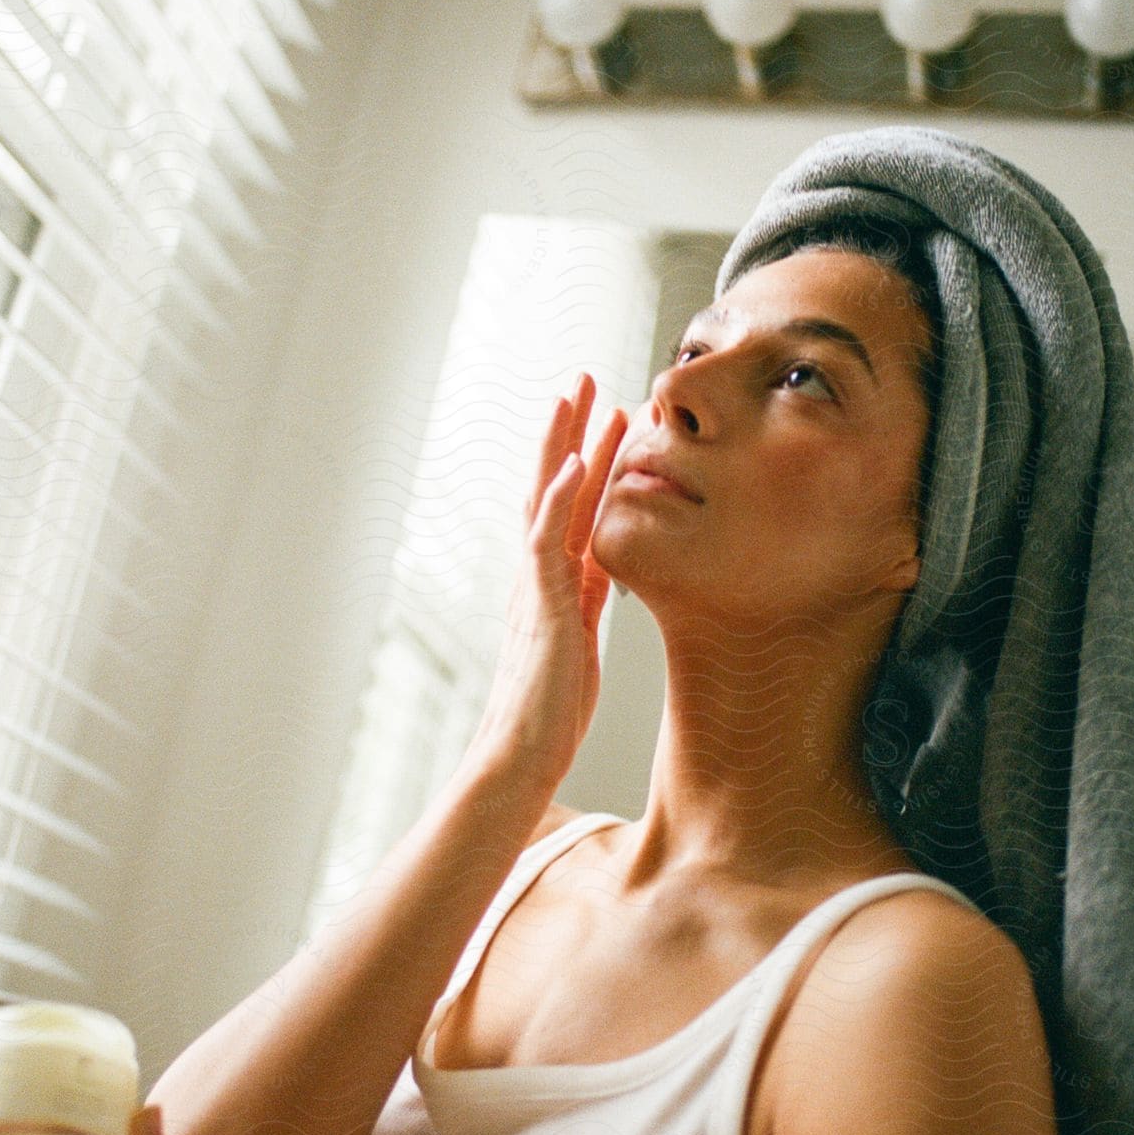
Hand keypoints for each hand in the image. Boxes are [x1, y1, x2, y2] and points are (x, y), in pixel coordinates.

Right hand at [469, 372, 628, 783]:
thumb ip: (589, 603)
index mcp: (554, 583)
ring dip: (562, 444)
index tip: (612, 418)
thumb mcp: (580, 644)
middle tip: (585, 379)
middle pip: (554, 488)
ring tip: (575, 394)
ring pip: (547, 499)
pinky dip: (559, 498)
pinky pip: (547, 540)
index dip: (591, 461)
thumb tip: (608, 576)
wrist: (521, 756)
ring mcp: (535, 585)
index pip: (574, 508)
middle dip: (571, 432)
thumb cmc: (550, 715)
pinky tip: (576, 461)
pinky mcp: (539, 603)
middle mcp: (539, 575)